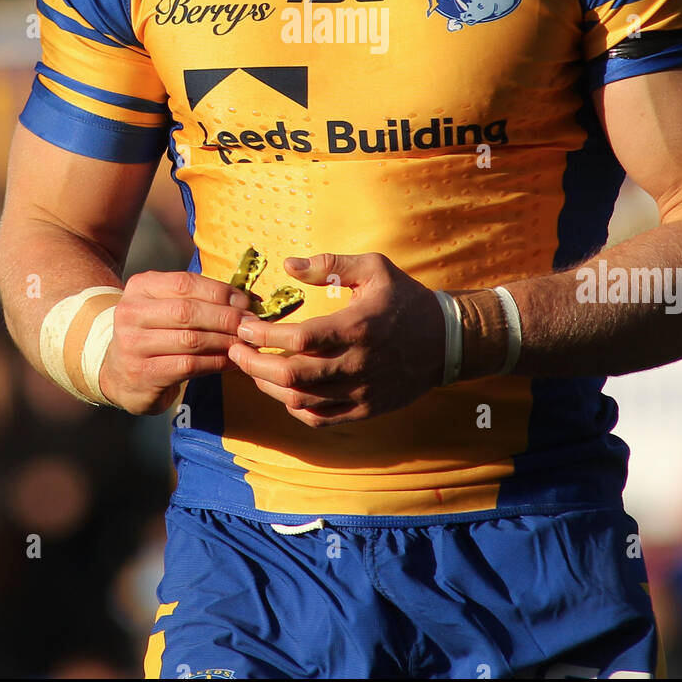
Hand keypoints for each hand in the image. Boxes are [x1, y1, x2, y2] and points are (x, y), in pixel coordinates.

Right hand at [99, 270, 252, 414]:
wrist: (119, 373)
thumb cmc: (154, 332)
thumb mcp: (166, 306)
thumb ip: (198, 298)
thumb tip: (245, 300)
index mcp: (140, 287)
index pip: (185, 283)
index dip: (219, 292)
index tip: (245, 302)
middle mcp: (131, 312)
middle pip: (188, 312)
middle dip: (226, 318)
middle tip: (250, 325)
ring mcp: (133, 345)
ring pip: (191, 340)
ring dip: (224, 342)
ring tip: (245, 344)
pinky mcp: (142, 373)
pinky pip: (189, 365)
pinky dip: (216, 362)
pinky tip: (231, 362)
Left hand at [227, 252, 444, 427]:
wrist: (446, 341)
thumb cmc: (405, 298)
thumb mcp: (374, 268)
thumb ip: (330, 262)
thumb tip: (287, 264)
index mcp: (357, 327)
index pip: (298, 338)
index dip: (264, 335)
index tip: (244, 326)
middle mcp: (357, 365)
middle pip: (292, 376)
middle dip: (254, 364)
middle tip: (235, 350)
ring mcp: (362, 392)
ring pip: (301, 400)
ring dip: (269, 386)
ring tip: (253, 368)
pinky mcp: (366, 409)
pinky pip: (320, 419)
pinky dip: (295, 408)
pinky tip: (284, 390)